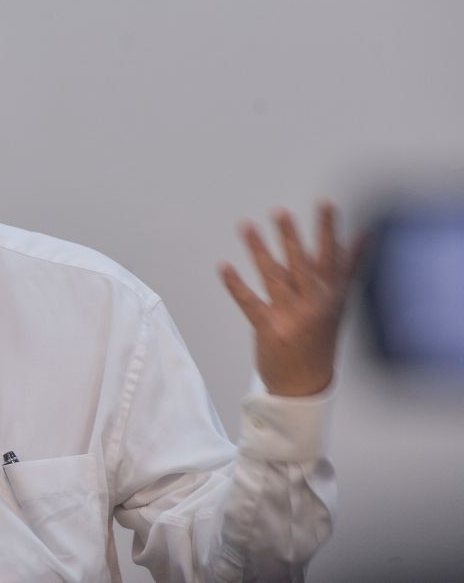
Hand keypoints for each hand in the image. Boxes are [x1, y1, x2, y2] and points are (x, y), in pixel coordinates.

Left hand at [219, 201, 364, 396]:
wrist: (306, 384)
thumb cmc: (321, 335)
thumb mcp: (340, 302)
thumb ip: (348, 267)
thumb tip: (364, 235)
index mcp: (332, 295)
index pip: (332, 256)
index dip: (329, 230)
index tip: (325, 204)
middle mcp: (314, 304)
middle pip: (302, 264)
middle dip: (291, 237)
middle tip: (280, 211)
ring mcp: (292, 316)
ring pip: (273, 276)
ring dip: (258, 249)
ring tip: (246, 225)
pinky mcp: (269, 328)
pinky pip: (249, 302)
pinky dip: (235, 284)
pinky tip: (224, 266)